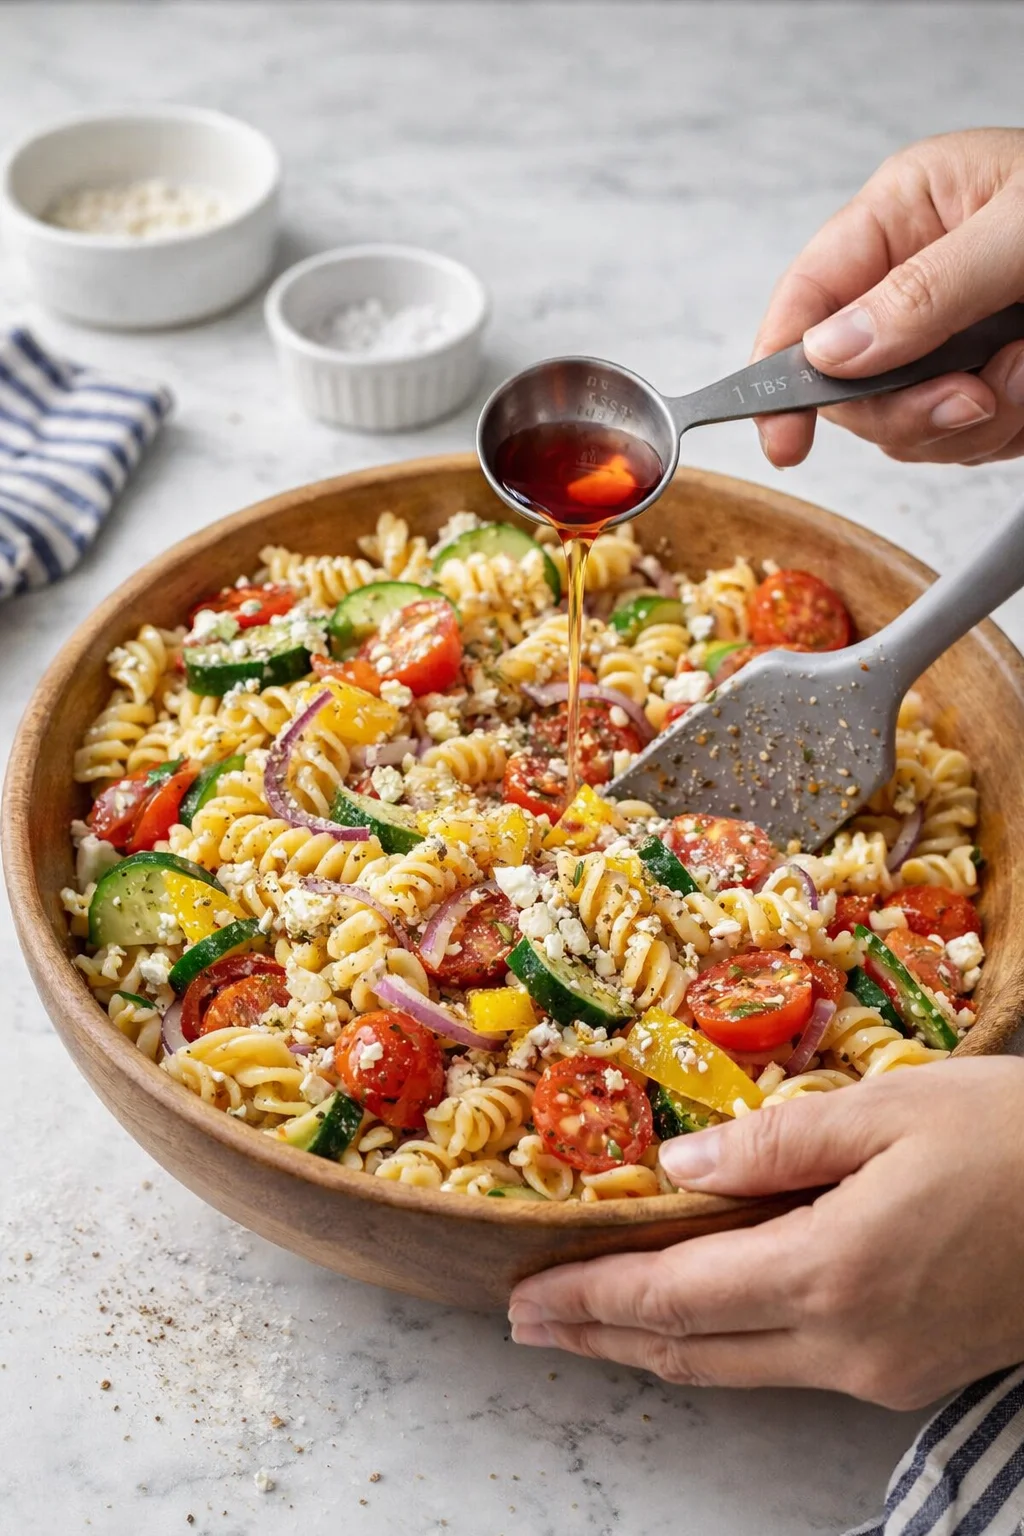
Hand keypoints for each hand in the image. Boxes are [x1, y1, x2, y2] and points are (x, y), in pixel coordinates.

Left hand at [508, 1059, 1023, 1407]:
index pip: (677, 1296)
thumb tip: (677, 1170)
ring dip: (655, 1347)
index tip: (525, 1297)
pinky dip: (722, 1343)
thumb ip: (774, 1146)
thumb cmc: (1012, 1136)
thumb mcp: (890, 1110)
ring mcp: (882, 1370)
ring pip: (736, 1368)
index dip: (593, 1297)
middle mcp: (849, 1342)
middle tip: (528, 1321)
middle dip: (601, 1335)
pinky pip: (787, 1365)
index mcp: (834, 1268)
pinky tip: (697, 1315)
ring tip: (590, 1324)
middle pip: (693, 1351)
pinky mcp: (909, 1372)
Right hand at [753, 128, 1023, 467]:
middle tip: (975, 398)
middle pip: (853, 386)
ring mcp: (948, 336)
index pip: (806, 300)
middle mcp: (912, 279)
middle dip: (912, 408)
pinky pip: (963, 438)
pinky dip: (1005, 427)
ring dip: (974, 420)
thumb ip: (921, 294)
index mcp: (904, 214)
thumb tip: (831, 353)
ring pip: (910, 423)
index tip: (784, 440)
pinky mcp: (985, 378)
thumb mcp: (1018, 233)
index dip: (777, 374)